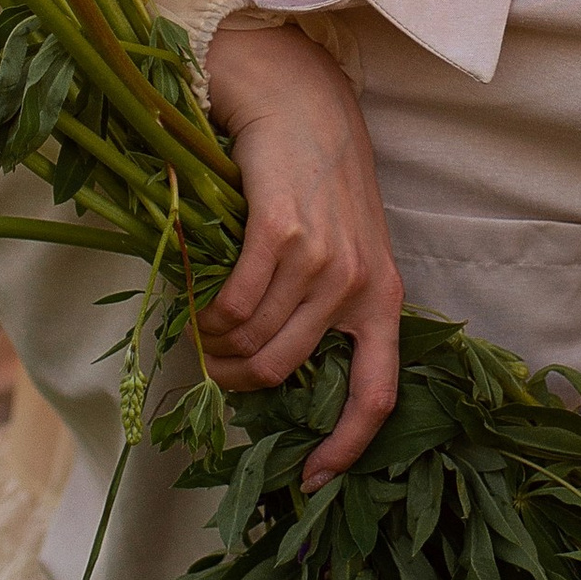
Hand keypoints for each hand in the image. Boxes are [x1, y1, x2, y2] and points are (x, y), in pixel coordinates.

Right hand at [197, 18, 403, 485]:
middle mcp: (358, 285)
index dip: (346, 448)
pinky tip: (197, 301)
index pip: (379, 395)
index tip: (310, 479)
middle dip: (238, 383)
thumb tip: (277, 374)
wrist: (300, 99)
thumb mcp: (346, 246)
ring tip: (201, 329)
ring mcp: (322, 259)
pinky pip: (232, 304)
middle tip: (212, 369)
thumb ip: (327, 306)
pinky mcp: (282, 232)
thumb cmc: (317, 177)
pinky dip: (205, 314)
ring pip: (253, 342)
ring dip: (215, 347)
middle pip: (286, 374)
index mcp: (383, 297)